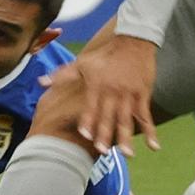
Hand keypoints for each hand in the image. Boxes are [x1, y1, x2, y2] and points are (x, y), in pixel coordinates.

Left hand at [57, 31, 159, 154]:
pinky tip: (153, 147)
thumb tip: (40, 82)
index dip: (88, 120)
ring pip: (127, 119)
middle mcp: (113, 91)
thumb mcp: (82, 62)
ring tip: (127, 154)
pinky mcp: (143, 94)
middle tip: (102, 151)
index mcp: (97, 85)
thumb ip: (62, 75)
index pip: (91, 106)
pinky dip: (150, 132)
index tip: (85, 136)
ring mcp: (129, 94)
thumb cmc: (105, 54)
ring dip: (127, 137)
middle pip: (108, 116)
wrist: (133, 40)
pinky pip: (146, 116)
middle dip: (105, 133)